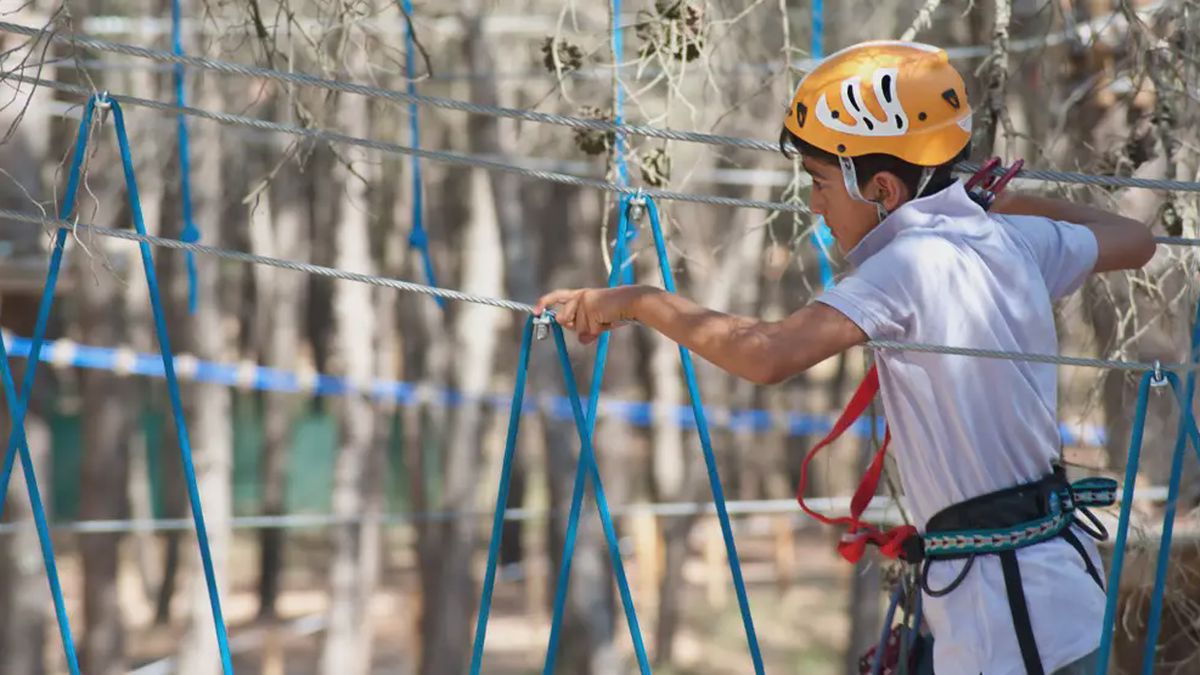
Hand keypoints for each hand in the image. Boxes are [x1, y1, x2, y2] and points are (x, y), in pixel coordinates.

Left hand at [534, 285, 655, 343]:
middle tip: (595, 321)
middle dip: (575, 326)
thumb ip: (586, 327)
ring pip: (576, 328)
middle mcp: (579, 296)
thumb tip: (582, 340)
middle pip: (563, 320)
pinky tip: (607, 320)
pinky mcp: (589, 309)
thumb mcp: (598, 320)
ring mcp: (583, 302)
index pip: (556, 296)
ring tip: (604, 319)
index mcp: (579, 294)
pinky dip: (598, 330)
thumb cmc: (617, 311)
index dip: (543, 303)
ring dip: (590, 330)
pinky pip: (588, 330)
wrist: (632, 303)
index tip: (534, 312)